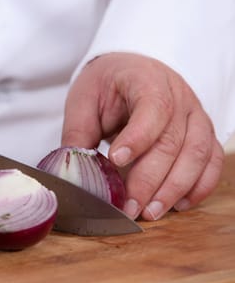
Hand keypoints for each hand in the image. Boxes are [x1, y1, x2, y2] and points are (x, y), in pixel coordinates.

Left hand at [62, 53, 223, 220]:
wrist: (129, 70)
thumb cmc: (106, 85)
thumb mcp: (84, 101)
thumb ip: (78, 134)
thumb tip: (71, 172)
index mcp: (147, 80)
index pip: (152, 108)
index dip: (137, 137)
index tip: (116, 160)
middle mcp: (179, 96)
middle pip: (172, 141)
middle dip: (149, 179)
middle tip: (129, 206)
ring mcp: (195, 115)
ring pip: (197, 154)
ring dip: (175, 188)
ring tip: (150, 212)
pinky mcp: (202, 133)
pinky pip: (211, 161)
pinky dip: (199, 186)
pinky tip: (179, 205)